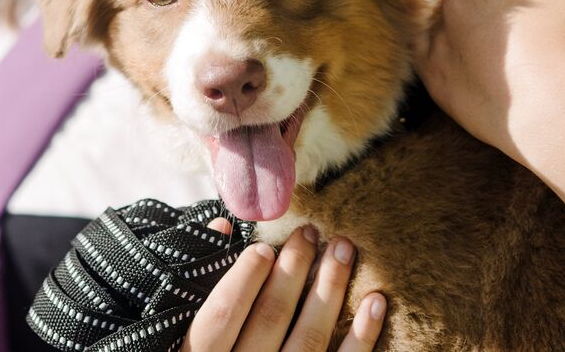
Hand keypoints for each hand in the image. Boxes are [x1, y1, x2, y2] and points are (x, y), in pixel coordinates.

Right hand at [181, 220, 385, 350]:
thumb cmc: (216, 350)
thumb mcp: (188, 330)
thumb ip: (203, 280)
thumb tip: (221, 225)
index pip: (221, 315)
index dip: (242, 279)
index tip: (264, 247)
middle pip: (270, 317)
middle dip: (293, 269)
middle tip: (310, 233)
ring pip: (308, 337)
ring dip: (330, 289)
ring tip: (343, 249)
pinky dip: (362, 335)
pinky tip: (375, 302)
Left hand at [416, 0, 564, 233]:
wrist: (559, 118)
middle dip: (511, 2)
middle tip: (538, 28)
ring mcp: (438, 37)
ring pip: (459, 20)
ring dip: (480, 27)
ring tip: (515, 53)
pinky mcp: (430, 73)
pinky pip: (435, 52)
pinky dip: (455, 54)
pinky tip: (484, 67)